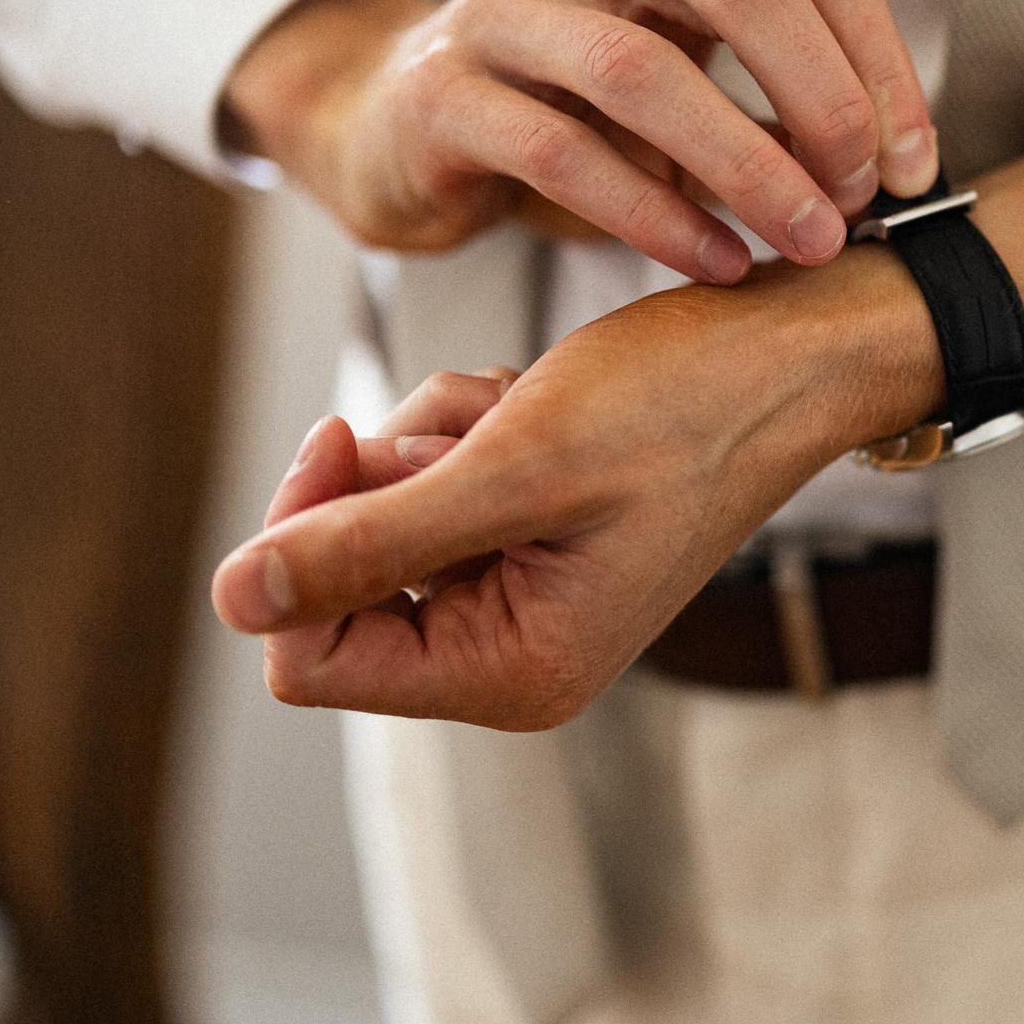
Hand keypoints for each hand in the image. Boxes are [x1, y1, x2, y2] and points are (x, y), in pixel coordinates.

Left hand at [220, 249, 934, 726]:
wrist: (793, 350)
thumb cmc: (686, 405)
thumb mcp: (513, 466)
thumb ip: (367, 540)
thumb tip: (230, 600)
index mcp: (513, 673)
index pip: (309, 657)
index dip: (302, 544)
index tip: (342, 441)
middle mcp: (512, 655)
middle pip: (341, 584)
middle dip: (386, 480)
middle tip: (471, 426)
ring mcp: (521, 598)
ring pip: (383, 517)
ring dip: (432, 438)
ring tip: (523, 411)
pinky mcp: (530, 540)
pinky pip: (433, 485)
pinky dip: (466, 426)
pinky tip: (537, 405)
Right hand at [221, 0, 940, 281]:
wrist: (393, 130)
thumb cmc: (567, 118)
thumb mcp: (686, 97)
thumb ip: (776, 116)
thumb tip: (894, 172)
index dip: (880, 58)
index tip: (913, 167)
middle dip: (822, 96)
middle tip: (858, 197)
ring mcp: (504, 10)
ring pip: (642, 69)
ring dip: (745, 166)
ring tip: (805, 241)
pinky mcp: (443, 94)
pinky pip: (559, 149)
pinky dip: (651, 214)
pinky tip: (712, 263)